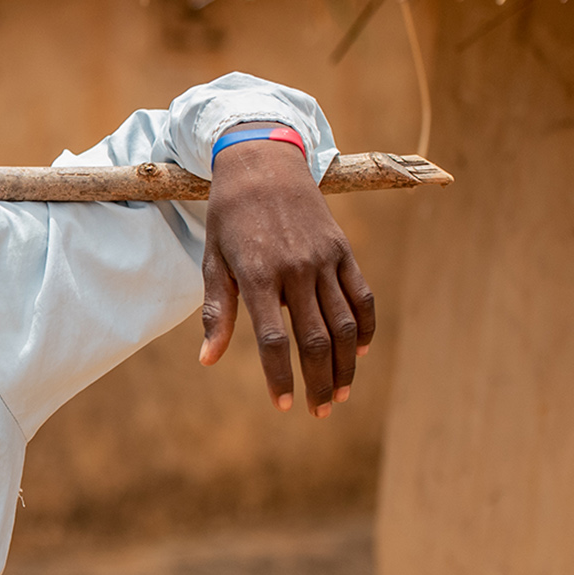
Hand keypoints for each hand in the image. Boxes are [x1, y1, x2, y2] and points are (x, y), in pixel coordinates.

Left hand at [200, 126, 374, 416]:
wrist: (262, 163)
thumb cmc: (230, 217)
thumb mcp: (213, 261)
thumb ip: (216, 312)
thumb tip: (208, 360)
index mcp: (259, 275)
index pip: (276, 341)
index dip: (281, 377)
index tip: (284, 405)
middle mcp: (296, 269)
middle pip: (317, 340)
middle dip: (320, 381)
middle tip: (320, 411)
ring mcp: (325, 259)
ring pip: (345, 323)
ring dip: (346, 364)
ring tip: (341, 393)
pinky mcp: (343, 250)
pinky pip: (362, 296)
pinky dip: (364, 327)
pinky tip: (360, 351)